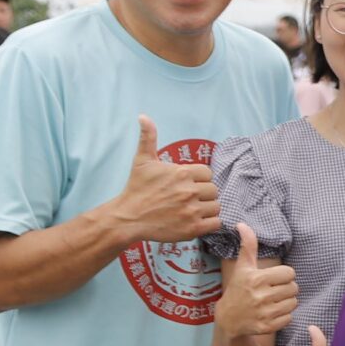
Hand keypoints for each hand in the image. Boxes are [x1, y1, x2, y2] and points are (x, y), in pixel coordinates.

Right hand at [114, 115, 221, 243]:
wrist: (128, 217)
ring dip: (208, 208)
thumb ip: (148, 137)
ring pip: (216, 206)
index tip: (187, 183)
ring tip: (193, 209)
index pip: (207, 173)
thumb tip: (143, 116)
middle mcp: (189, 191)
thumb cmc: (136, 188)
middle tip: (189, 198)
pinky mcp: (193, 228)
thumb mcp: (142, 160)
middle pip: (213, 190)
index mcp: (182, 173)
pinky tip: (197, 220)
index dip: (199, 178)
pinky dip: (210, 222)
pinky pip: (215, 223)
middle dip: (204, 193)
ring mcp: (192, 211)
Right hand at [215, 222, 298, 338]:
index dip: (284, 275)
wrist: (228, 319)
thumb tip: (242, 224)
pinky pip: (289, 318)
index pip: (289, 273)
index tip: (273, 278)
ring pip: (294, 302)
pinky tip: (272, 312)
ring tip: (274, 300)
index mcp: (256, 279)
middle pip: (294, 288)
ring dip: (287, 301)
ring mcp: (264, 313)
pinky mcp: (268, 326)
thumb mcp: (242, 267)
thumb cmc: (238, 289)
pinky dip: (284, 316)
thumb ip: (248, 246)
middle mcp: (261, 296)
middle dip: (287, 288)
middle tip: (274, 290)